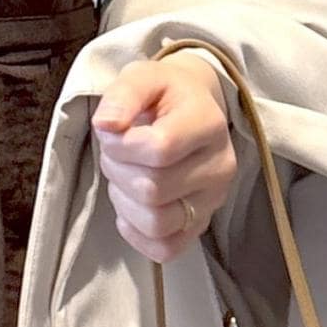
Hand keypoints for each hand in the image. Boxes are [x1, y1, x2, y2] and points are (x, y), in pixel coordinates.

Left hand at [90, 51, 236, 263]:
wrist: (191, 109)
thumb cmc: (163, 95)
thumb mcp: (142, 77)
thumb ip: (123, 95)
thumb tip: (106, 126)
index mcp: (209, 124)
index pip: (160, 149)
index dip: (121, 145)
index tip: (112, 131)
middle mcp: (220, 166)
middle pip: (153, 189)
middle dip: (118, 170)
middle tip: (118, 153)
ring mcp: (213, 201)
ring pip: (157, 222)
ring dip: (125, 202)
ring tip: (126, 177)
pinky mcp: (200, 225)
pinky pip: (165, 249)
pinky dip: (136, 233)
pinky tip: (131, 207)